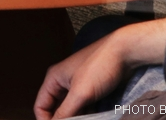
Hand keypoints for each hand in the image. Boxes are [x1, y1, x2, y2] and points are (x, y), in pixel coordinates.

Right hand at [34, 19, 165, 119]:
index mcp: (54, 79)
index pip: (40, 106)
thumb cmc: (100, 66)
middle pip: (55, 108)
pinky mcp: (90, 89)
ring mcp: (77, 85)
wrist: (125, 52)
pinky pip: (83, 106)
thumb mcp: (81, 93)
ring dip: (77, 118)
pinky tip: (93, 117)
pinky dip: (87, 114)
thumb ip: (65, 112)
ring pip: (71, 109)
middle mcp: (63, 82)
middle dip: (63, 119)